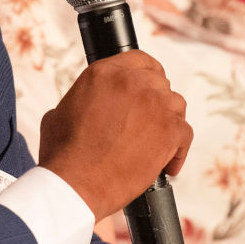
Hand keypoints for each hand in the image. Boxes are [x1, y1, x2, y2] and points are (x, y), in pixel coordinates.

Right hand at [39, 50, 191, 220]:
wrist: (75, 184)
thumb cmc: (63, 155)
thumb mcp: (59, 113)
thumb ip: (81, 101)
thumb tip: (86, 107)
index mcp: (104, 73)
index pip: (139, 59)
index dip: (147, 73)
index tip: (148, 86)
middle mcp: (132, 82)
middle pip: (160, 82)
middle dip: (156, 101)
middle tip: (149, 122)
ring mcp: (154, 105)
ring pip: (176, 105)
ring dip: (168, 122)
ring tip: (156, 142)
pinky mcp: (169, 131)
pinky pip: (185, 134)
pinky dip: (178, 150)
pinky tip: (167, 165)